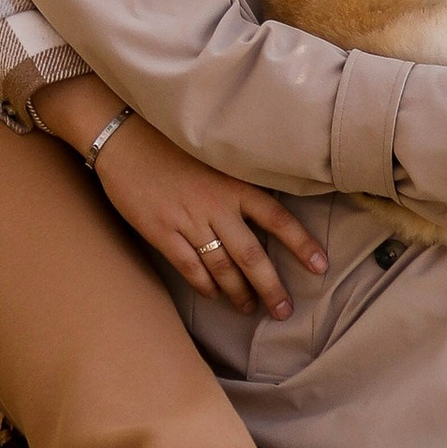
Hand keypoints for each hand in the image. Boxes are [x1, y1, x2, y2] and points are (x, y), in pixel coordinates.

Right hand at [30, 76, 322, 315]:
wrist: (124, 136)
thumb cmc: (171, 143)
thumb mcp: (214, 156)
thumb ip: (237, 183)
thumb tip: (264, 209)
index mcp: (234, 184)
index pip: (278, 218)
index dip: (301, 245)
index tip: (322, 267)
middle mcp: (216, 206)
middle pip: (252, 256)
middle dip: (271, 287)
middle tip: (284, 311)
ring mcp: (188, 221)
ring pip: (222, 268)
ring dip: (238, 293)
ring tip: (249, 308)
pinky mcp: (162, 233)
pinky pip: (190, 268)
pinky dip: (205, 286)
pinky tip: (214, 296)